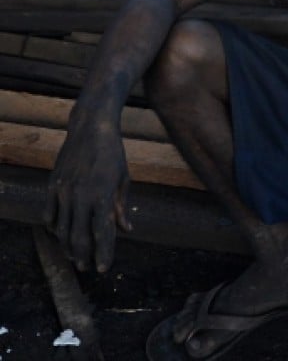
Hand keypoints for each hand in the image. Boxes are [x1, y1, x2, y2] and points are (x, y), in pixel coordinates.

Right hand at [44, 112, 131, 271]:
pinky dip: (54, 227)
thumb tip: (126, 231)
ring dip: (68, 246)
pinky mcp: (52, 185)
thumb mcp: (123, 180)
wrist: (91, 128)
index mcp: (103, 194)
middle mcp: (81, 195)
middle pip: (79, 236)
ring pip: (62, 228)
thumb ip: (121, 208)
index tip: (104, 268)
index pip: (103, 232)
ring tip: (74, 257)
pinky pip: (50, 214)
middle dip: (83, 255)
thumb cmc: (113, 155)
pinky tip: (60, 235)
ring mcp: (64, 191)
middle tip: (87, 268)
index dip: (104, 252)